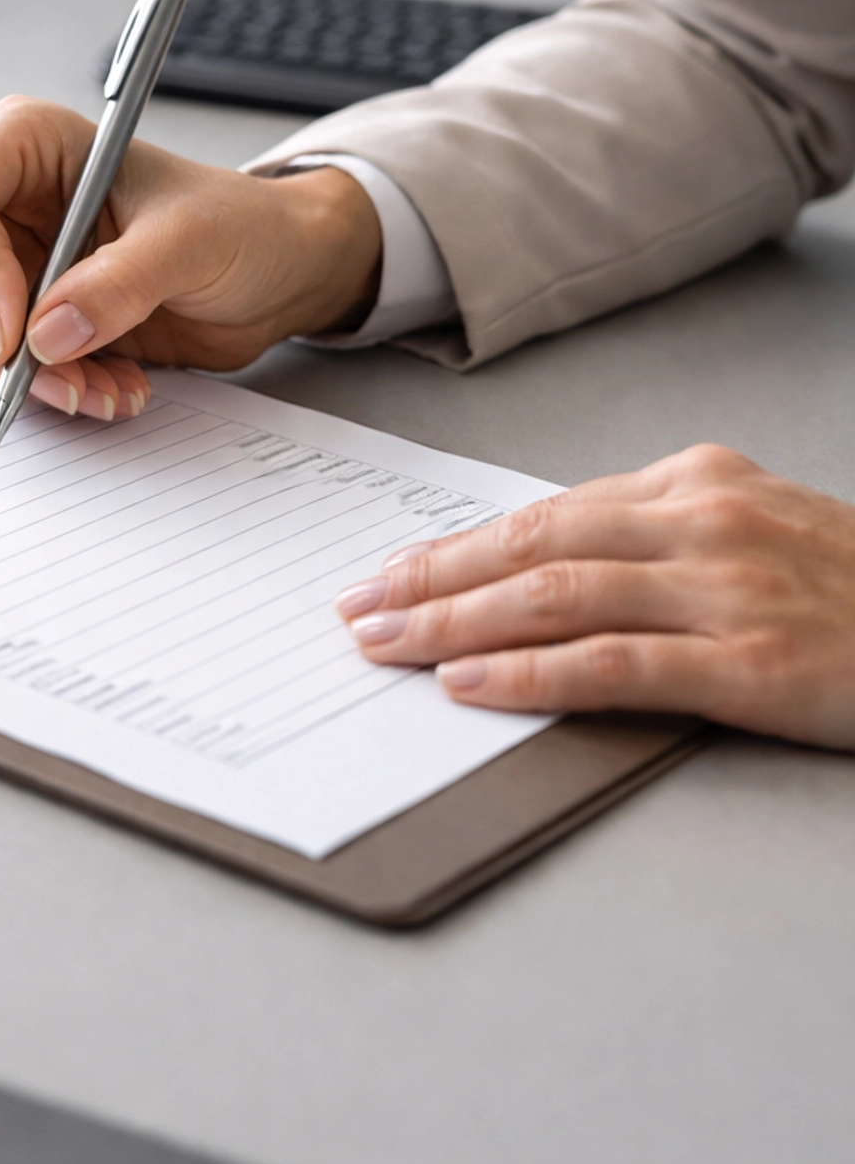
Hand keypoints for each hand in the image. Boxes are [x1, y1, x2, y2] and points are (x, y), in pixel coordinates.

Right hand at [0, 95, 382, 419]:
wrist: (277, 275)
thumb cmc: (242, 226)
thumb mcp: (192, 243)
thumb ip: (120, 284)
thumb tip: (47, 334)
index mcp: (30, 146)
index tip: (17, 331)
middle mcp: (7, 200)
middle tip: (58, 377)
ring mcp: (11, 260)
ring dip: (25, 378)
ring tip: (105, 388)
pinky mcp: (27, 316)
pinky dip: (46, 391)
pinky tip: (108, 388)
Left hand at [338, 444, 854, 748]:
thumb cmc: (852, 590)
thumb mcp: (754, 530)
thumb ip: (658, 538)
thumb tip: (543, 565)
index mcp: (696, 480)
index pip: (546, 509)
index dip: (457, 545)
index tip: (392, 570)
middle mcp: (703, 520)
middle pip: (533, 543)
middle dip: (431, 578)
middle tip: (358, 606)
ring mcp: (726, 587)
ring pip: (556, 595)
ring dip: (455, 621)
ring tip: (387, 644)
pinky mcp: (749, 661)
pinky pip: (613, 665)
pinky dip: (529, 673)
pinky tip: (470, 683)